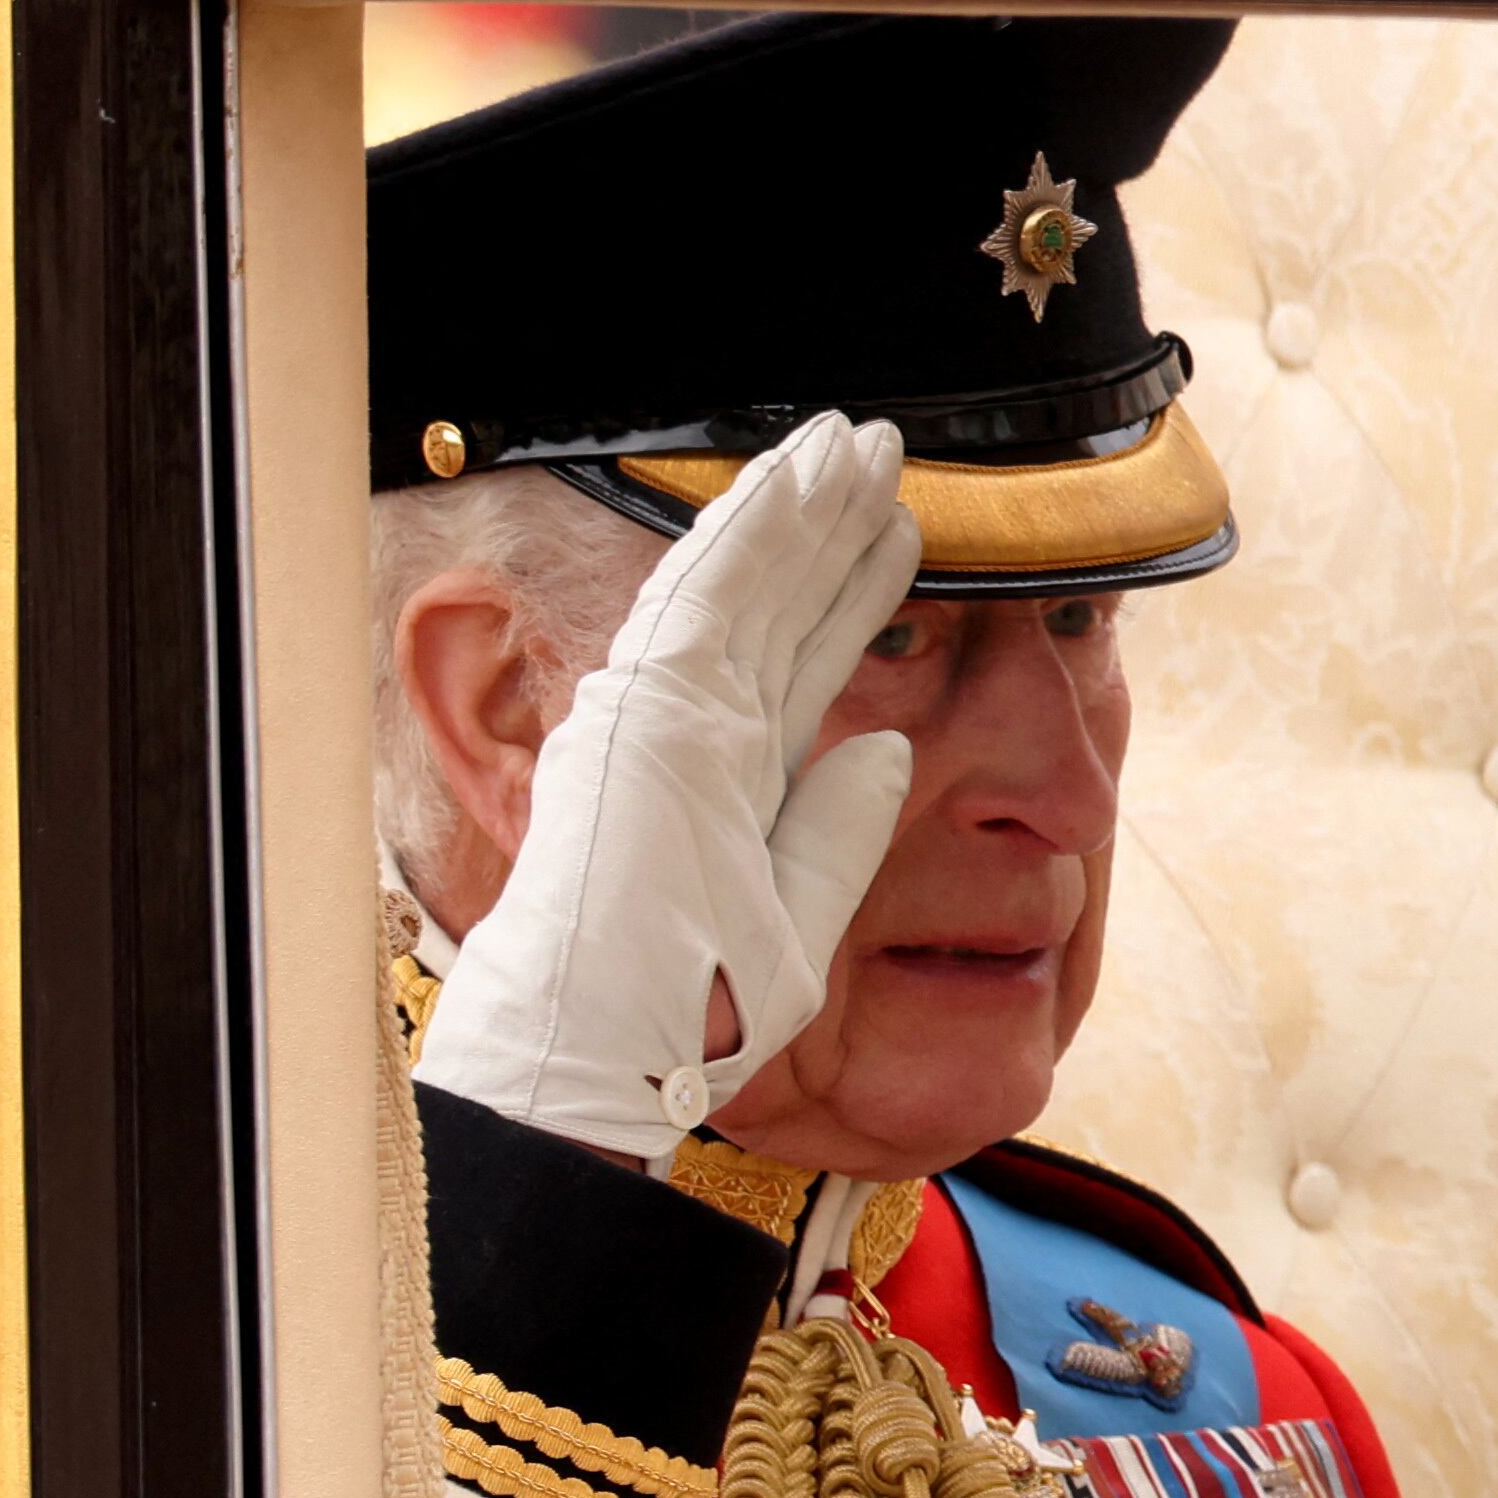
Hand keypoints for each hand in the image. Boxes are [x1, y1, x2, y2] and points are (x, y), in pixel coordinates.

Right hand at [415, 414, 921, 1161]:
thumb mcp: (798, 921)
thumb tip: (887, 750)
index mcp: (727, 778)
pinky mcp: (650, 709)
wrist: (603, 1054)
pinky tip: (795, 479)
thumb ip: (839, 831)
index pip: (802, 663)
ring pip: (746, 583)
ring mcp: (665, 715)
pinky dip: (753, 533)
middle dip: (830, 527)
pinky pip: (709, 598)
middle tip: (880, 454)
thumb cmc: (685, 1012)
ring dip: (800, 506)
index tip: (893, 537)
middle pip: (778, 606)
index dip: (848, 594)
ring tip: (853, 443)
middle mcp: (692, 733)